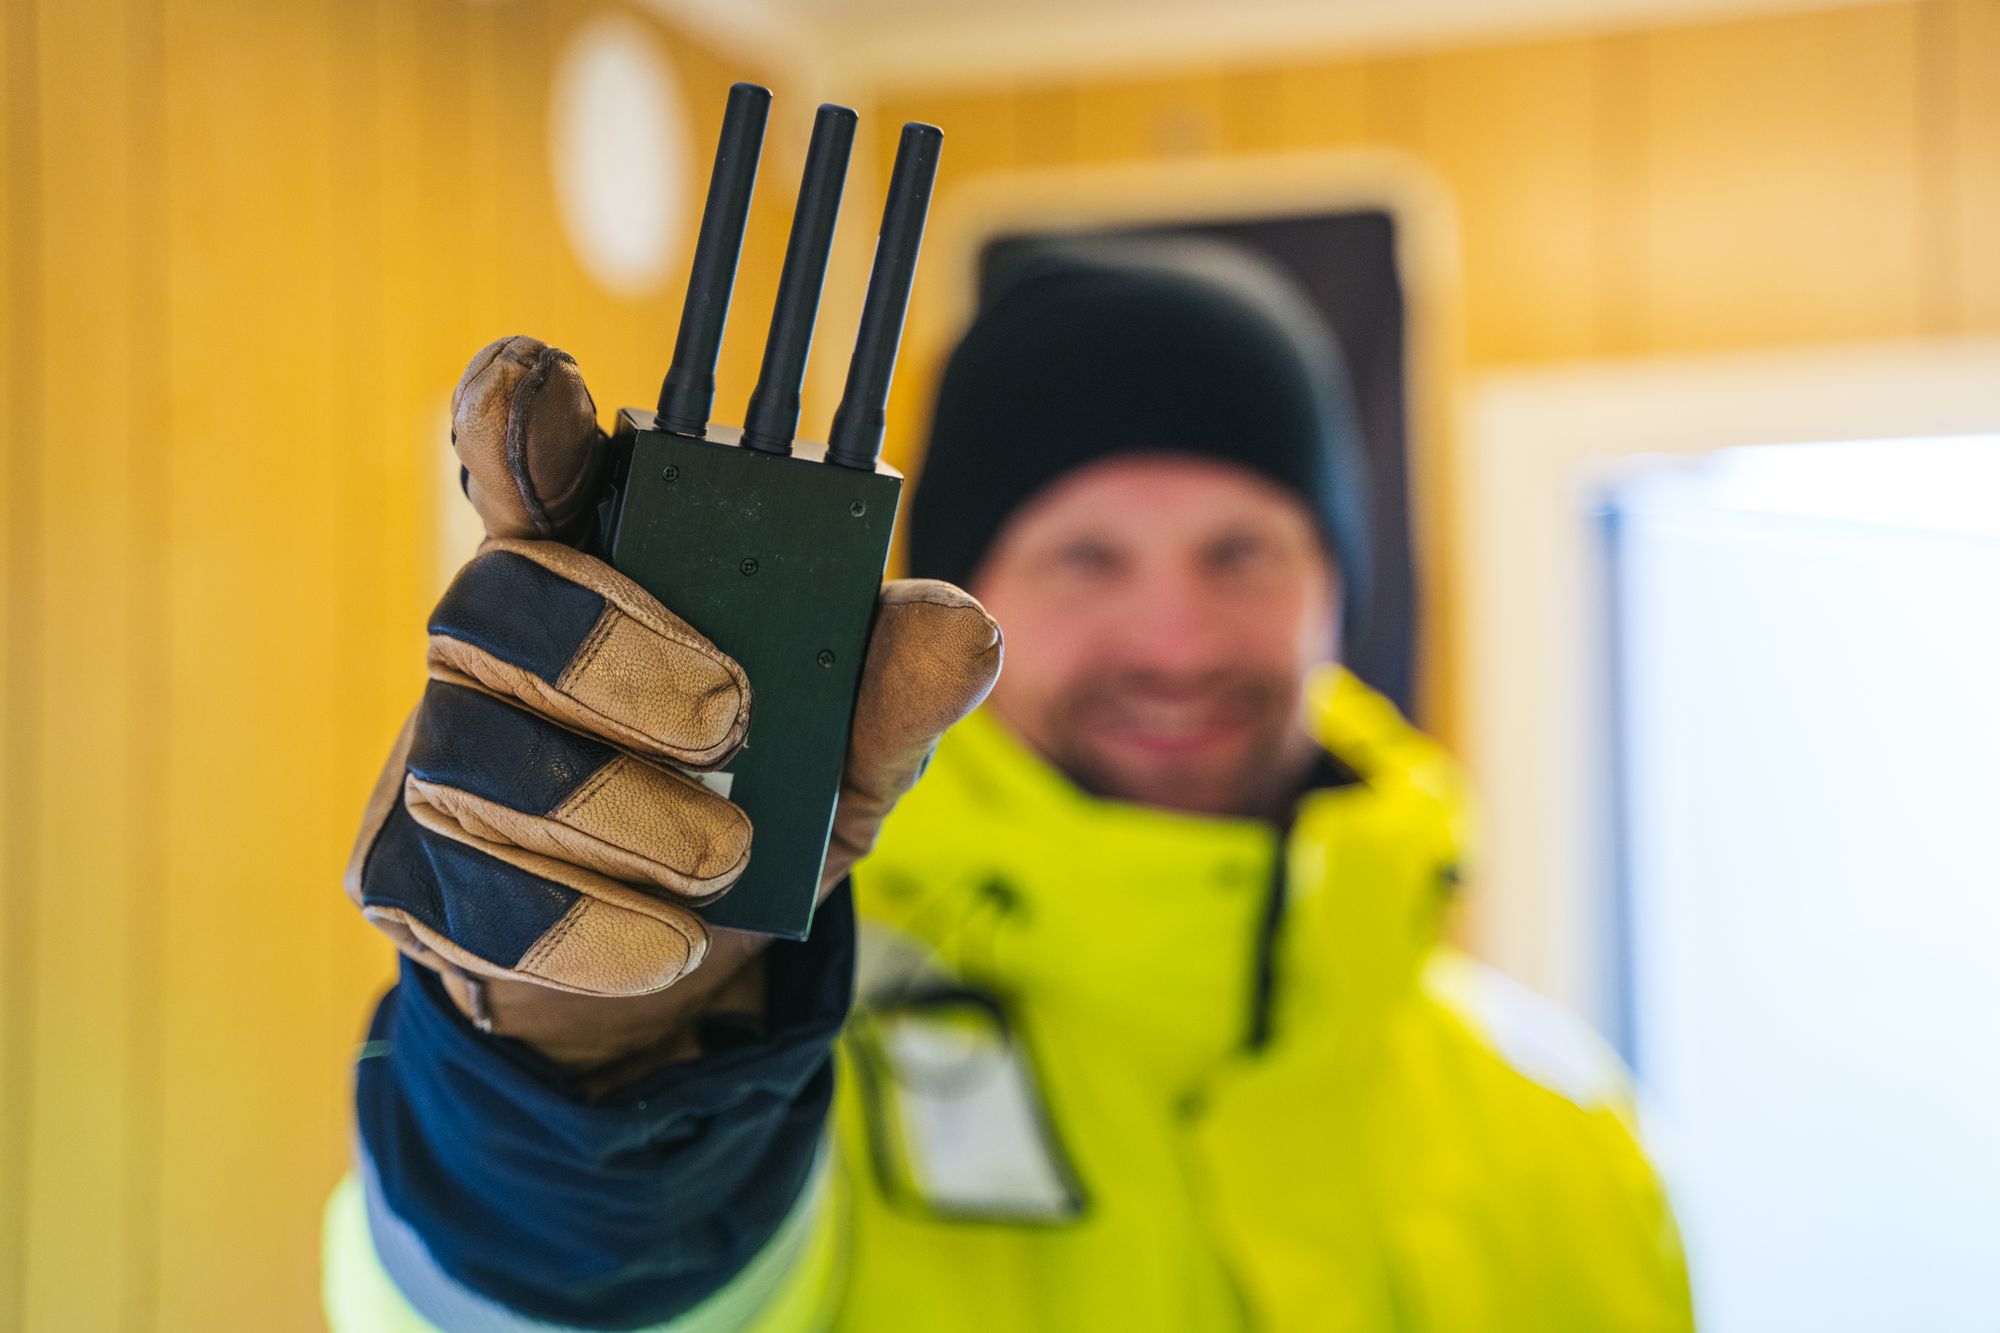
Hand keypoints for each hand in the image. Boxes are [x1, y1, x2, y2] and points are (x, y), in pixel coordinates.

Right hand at [344, 336, 1001, 1069]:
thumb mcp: (847, 761)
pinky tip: (667, 941)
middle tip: (730, 717)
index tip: (547, 381)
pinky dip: (586, 926)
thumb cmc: (755, 820)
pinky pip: (472, 893)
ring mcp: (436, 761)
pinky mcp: (410, 879)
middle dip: (612, 652)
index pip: (526, 467)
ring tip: (724, 861)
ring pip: (474, 756)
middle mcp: (496, 649)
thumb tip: (960, 625)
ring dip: (615, 810)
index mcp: (594, 574)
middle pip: (495, 600)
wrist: (675, 979)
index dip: (517, 415)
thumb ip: (894, 691)